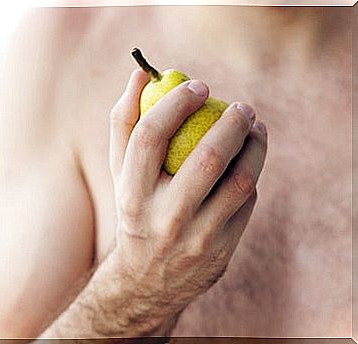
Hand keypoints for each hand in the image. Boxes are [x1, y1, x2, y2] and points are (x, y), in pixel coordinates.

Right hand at [108, 69, 266, 329]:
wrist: (147, 281)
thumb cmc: (135, 210)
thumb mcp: (119, 173)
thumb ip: (124, 122)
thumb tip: (141, 75)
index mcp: (130, 195)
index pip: (150, 137)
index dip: (176, 103)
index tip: (199, 86)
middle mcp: (163, 219)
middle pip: (208, 158)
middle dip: (233, 123)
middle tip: (242, 107)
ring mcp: (196, 239)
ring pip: (240, 181)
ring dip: (256, 146)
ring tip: (256, 128)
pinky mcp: (222, 252)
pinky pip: (246, 201)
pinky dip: (250, 176)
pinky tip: (246, 166)